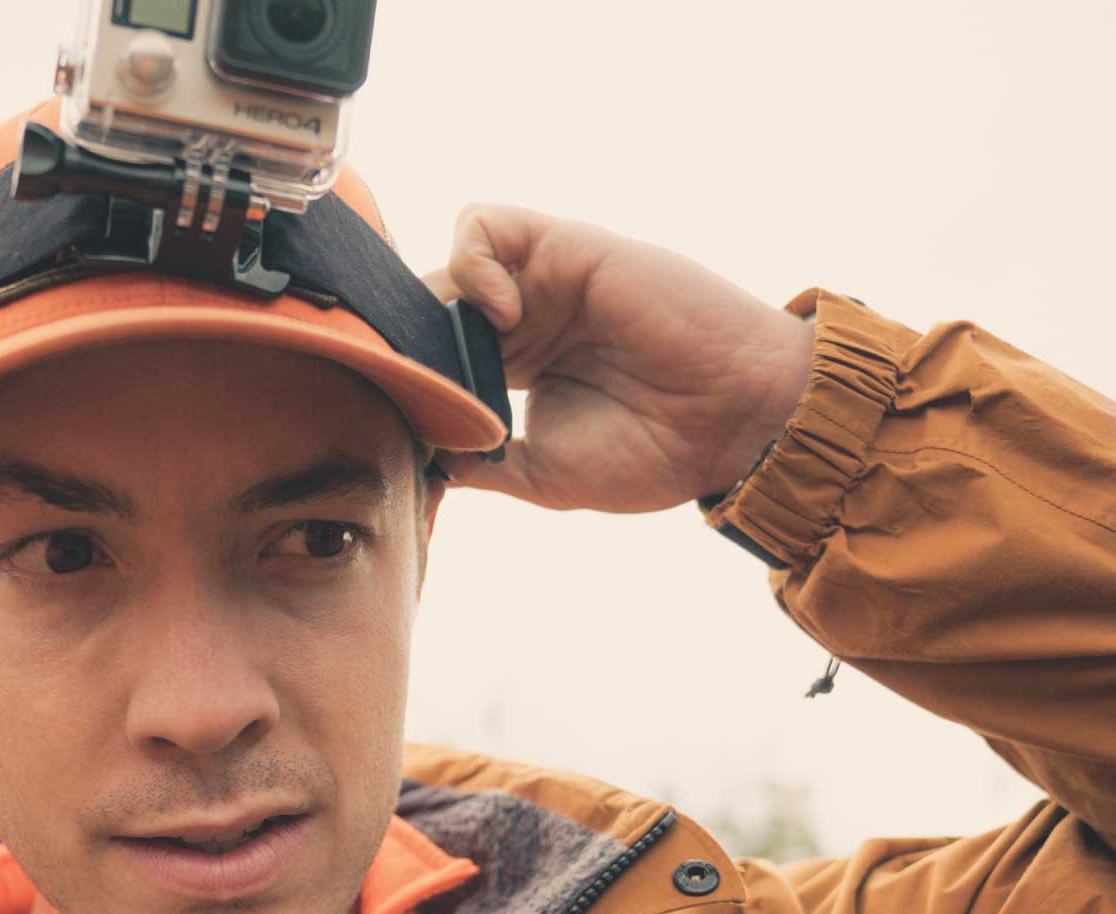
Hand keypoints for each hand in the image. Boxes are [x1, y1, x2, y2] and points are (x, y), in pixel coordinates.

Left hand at [423, 207, 815, 512]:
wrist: (734, 422)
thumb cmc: (656, 451)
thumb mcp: (543, 475)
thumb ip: (478, 464)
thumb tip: (418, 462)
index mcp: (512, 367)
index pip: (430, 357)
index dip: (402, 378)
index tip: (395, 417)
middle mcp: (521, 319)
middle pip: (426, 312)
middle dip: (403, 348)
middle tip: (409, 387)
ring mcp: (539, 282)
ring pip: (446, 266)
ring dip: (437, 312)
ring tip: (470, 360)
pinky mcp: (563, 247)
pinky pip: (485, 224)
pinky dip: (473, 264)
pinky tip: (502, 317)